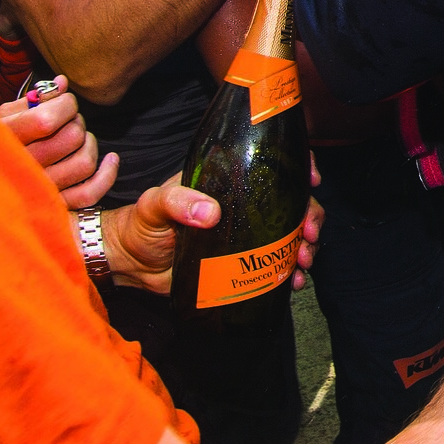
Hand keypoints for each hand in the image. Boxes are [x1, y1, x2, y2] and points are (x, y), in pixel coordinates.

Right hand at [0, 76, 117, 208]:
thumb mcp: (3, 117)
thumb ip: (33, 99)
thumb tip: (62, 84)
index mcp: (6, 139)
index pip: (47, 119)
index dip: (66, 105)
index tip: (63, 104)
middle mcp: (23, 167)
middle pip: (72, 138)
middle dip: (77, 123)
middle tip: (68, 123)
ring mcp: (39, 189)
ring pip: (84, 163)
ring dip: (90, 146)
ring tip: (80, 140)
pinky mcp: (55, 205)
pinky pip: (90, 193)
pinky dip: (107, 175)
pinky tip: (110, 160)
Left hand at [102, 157, 325, 294]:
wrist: (132, 265)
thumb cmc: (140, 225)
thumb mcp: (154, 205)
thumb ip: (176, 202)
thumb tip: (210, 213)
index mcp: (228, 180)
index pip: (272, 162)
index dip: (299, 166)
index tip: (312, 180)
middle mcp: (244, 203)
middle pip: (291, 200)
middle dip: (310, 215)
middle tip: (309, 234)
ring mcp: (247, 233)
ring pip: (290, 233)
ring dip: (304, 245)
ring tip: (302, 262)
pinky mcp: (243, 262)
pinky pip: (274, 263)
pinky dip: (289, 271)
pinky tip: (293, 281)